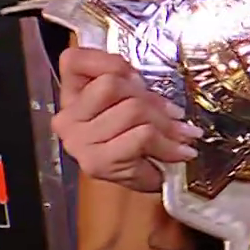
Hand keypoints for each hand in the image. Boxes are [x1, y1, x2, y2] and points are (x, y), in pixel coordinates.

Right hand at [51, 47, 201, 192]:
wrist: (134, 189)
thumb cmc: (133, 143)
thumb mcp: (131, 105)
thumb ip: (133, 87)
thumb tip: (160, 94)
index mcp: (71, 95)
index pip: (74, 60)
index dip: (111, 62)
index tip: (138, 79)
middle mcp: (67, 117)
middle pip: (112, 84)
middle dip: (150, 98)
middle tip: (174, 114)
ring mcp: (78, 141)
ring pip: (132, 109)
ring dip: (166, 124)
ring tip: (182, 135)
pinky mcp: (97, 162)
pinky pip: (142, 136)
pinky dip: (168, 144)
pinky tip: (180, 152)